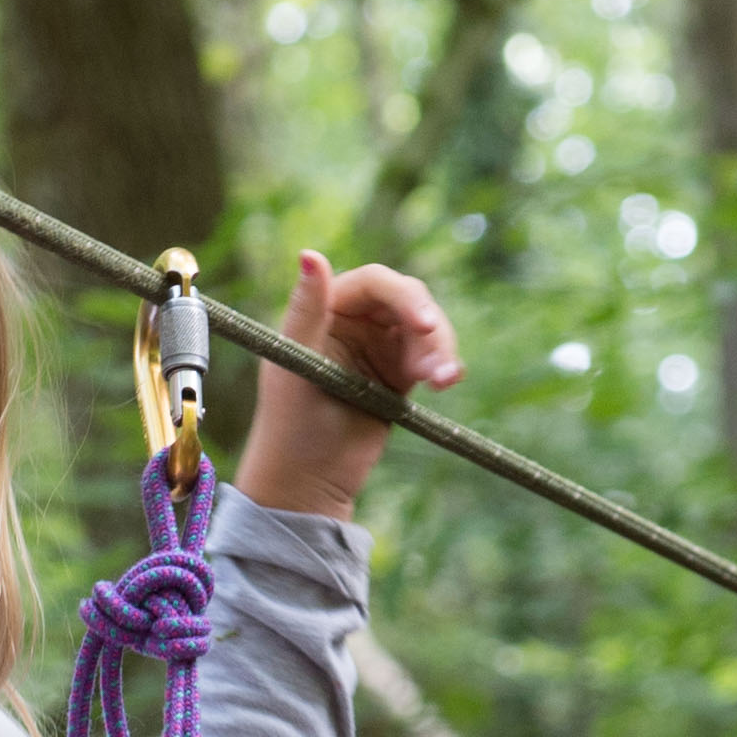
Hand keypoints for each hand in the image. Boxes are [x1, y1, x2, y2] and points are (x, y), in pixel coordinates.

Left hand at [237, 253, 460, 521]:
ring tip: (442, 382)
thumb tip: (309, 253)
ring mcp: (378, 346)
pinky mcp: (398, 374)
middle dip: (430, 329)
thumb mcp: (298, 364)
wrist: (308, 483)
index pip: (375, 283)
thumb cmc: (290, 426)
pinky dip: (443, 367)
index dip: (405, 298)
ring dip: (440, 351)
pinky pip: (431, 358)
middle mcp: (353, 320)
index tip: (426, 325)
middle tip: (438, 366)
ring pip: (426, 330)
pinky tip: (446, 381)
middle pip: (408, 301)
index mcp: (324, 308)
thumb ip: (307, 309)